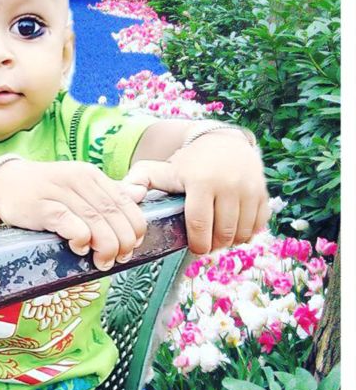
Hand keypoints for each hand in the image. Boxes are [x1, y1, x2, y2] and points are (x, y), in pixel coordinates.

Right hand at [0, 160, 148, 270]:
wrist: (5, 184)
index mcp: (92, 175)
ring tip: (103, 261)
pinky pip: (69, 223)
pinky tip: (80, 249)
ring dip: (105, 246)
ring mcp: (60, 192)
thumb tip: (141, 193)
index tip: (135, 244)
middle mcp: (78, 179)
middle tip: (120, 258)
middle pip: (112, 214)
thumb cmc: (46, 190)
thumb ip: (109, 192)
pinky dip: (81, 239)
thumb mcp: (79, 185)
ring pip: (95, 221)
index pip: (125, 201)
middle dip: (122, 241)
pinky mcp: (42, 207)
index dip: (135, 226)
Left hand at [124, 130, 269, 254]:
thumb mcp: (161, 169)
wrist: (222, 142)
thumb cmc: (187, 163)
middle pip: (223, 233)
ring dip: (230, 242)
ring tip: (218, 237)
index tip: (194, 248)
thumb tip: (125, 196)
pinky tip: (234, 228)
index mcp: (201, 182)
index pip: (200, 226)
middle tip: (206, 244)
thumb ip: (139, 180)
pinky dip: (247, 233)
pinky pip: (258, 226)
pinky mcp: (263, 193)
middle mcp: (229, 184)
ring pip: (242, 233)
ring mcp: (250, 189)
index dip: (197, 244)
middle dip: (213, 245)